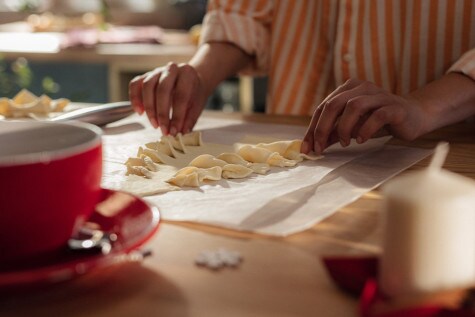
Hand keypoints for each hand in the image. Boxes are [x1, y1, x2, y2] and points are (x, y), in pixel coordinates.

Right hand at [129, 62, 206, 134]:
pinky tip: (140, 112)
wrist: (189, 80)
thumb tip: (181, 133)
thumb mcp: (197, 105)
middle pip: (162, 90)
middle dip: (162, 113)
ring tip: (154, 124)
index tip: (174, 131)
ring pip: (147, 87)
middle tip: (164, 130)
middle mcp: (171, 69)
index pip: (181, 95)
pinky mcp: (145, 76)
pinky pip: (135, 84)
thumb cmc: (194, 93)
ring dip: (149, 108)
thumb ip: (189, 119)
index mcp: (187, 73)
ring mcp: (156, 71)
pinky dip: (135, 98)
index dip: (177, 115)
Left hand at [301, 79, 425, 154]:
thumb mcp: (351, 127)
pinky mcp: (395, 107)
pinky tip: (362, 140)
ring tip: (345, 143)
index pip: (323, 107)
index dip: (313, 128)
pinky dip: (366, 129)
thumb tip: (313, 146)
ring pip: (354, 106)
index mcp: (348, 89)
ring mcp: (379, 95)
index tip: (307, 149)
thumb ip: (333, 133)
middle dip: (323, 129)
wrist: (414, 116)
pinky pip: (377, 116)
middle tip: (320, 148)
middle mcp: (362, 87)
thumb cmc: (378, 121)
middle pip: (334, 104)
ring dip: (344, 128)